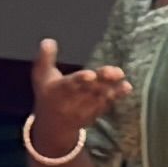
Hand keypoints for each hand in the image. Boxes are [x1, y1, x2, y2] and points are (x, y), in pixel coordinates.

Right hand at [27, 39, 128, 153]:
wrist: (54, 126)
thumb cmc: (48, 94)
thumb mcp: (41, 77)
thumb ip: (45, 58)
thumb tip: (49, 41)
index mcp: (58, 90)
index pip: (69, 84)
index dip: (80, 80)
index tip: (90, 75)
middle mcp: (72, 101)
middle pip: (89, 90)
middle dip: (102, 81)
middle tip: (116, 72)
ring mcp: (84, 109)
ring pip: (99, 98)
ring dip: (112, 89)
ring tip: (123, 79)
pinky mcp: (94, 113)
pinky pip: (105, 105)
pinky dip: (116, 96)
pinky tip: (126, 88)